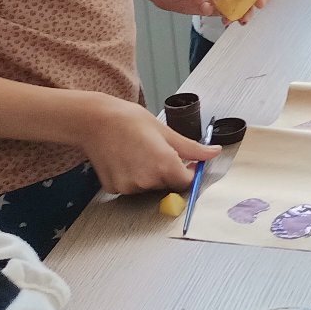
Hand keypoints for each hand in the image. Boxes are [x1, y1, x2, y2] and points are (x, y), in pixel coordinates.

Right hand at [67, 93, 217, 194]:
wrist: (95, 121)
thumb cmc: (131, 120)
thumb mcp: (166, 131)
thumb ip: (192, 148)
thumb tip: (215, 152)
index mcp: (165, 166)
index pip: (187, 182)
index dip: (189, 172)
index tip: (186, 162)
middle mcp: (147, 181)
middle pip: (168, 185)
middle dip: (169, 171)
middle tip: (158, 150)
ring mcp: (129, 187)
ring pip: (149, 187)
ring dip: (150, 175)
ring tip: (139, 152)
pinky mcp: (115, 189)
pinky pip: (132, 187)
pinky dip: (133, 177)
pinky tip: (126, 159)